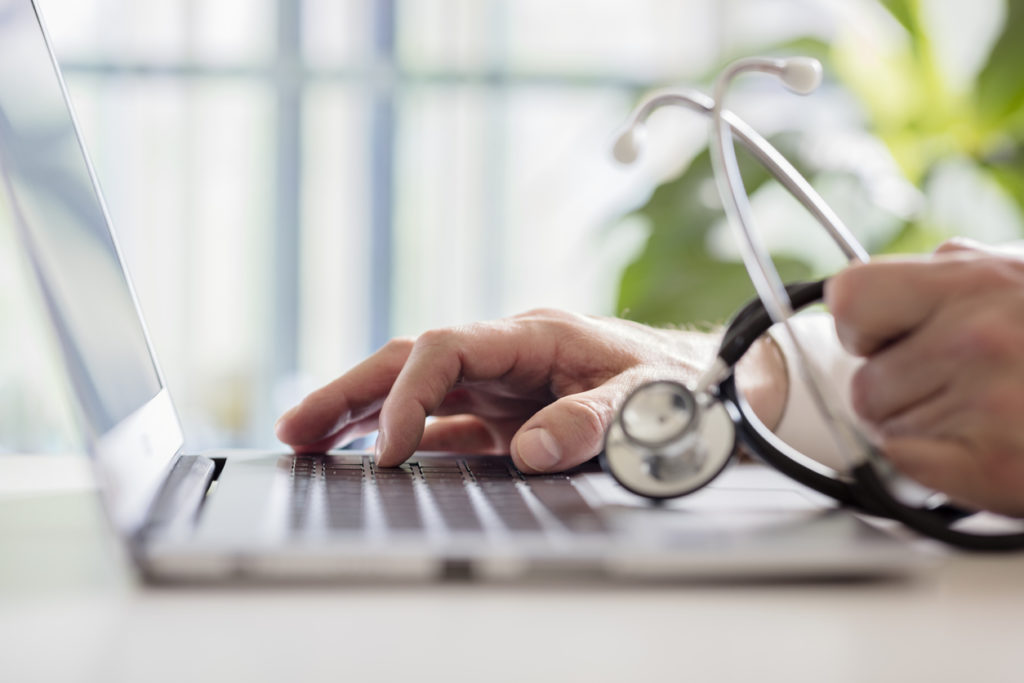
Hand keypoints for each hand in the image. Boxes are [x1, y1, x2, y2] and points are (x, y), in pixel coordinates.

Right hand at [275, 308, 781, 473]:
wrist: (709, 386)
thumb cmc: (681, 384)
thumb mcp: (649, 401)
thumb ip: (593, 421)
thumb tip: (531, 452)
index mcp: (534, 335)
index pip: (446, 348)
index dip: (409, 393)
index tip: (391, 448)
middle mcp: (508, 355)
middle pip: (411, 361)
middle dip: (351, 391)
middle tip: (294, 428)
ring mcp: (504, 385)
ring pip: (418, 390)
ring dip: (363, 413)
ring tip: (307, 440)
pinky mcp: (510, 416)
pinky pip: (446, 425)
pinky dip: (406, 438)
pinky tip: (372, 457)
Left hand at [826, 239, 1023, 515]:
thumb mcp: (1019, 274)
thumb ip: (945, 282)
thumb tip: (860, 301)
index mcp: (975, 279)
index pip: (851, 299)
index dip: (863, 326)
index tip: (883, 337)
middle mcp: (975, 338)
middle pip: (864, 381)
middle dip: (898, 390)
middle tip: (954, 387)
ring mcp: (987, 404)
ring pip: (885, 429)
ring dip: (921, 429)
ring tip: (985, 414)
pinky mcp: (994, 466)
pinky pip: (907, 466)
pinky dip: (934, 466)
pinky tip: (986, 446)